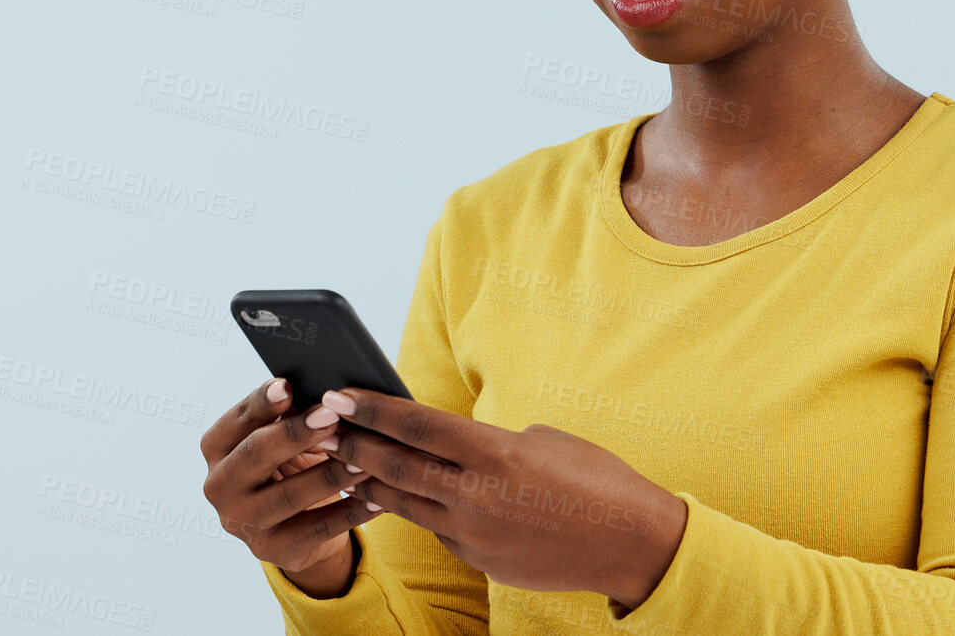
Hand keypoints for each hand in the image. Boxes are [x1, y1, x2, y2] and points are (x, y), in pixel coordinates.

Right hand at [199, 379, 383, 585]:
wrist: (298, 528)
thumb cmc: (290, 465)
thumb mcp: (283, 437)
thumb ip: (289, 413)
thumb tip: (322, 387)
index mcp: (218, 449)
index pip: (236, 421)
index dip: (261, 403)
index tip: (287, 385)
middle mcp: (220, 487)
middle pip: (255, 455)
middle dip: (295, 434)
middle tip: (332, 415)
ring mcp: (244, 523)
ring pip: (289, 496)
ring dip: (330, 475)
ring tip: (364, 458)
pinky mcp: (274, 550)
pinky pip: (318, 529)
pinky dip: (351, 512)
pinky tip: (377, 498)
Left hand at [313, 387, 688, 609]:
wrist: (630, 542)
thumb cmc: (596, 479)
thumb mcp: (544, 439)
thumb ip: (491, 442)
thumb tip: (457, 445)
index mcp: (495, 452)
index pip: (416, 425)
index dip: (373, 408)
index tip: (340, 394)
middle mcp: (476, 495)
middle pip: (396, 465)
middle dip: (354, 444)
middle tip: (324, 428)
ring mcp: (473, 533)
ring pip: (404, 503)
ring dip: (373, 481)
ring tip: (350, 463)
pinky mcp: (478, 560)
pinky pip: (438, 529)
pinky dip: (422, 509)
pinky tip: (411, 496)